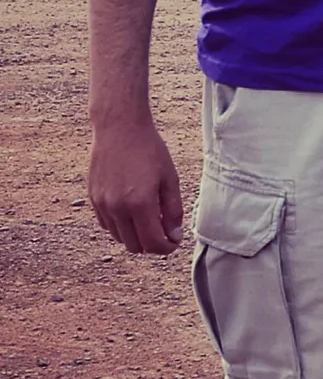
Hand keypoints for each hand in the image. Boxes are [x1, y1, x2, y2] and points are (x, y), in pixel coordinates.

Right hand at [89, 114, 183, 254]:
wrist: (119, 129)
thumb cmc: (149, 151)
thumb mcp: (171, 179)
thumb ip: (173, 211)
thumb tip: (174, 236)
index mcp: (140, 204)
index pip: (152, 244)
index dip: (166, 248)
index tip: (174, 242)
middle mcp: (117, 208)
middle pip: (134, 246)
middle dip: (152, 245)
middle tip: (165, 233)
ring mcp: (101, 205)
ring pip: (119, 238)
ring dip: (135, 236)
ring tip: (151, 218)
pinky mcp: (92, 199)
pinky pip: (107, 225)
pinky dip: (121, 226)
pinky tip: (133, 211)